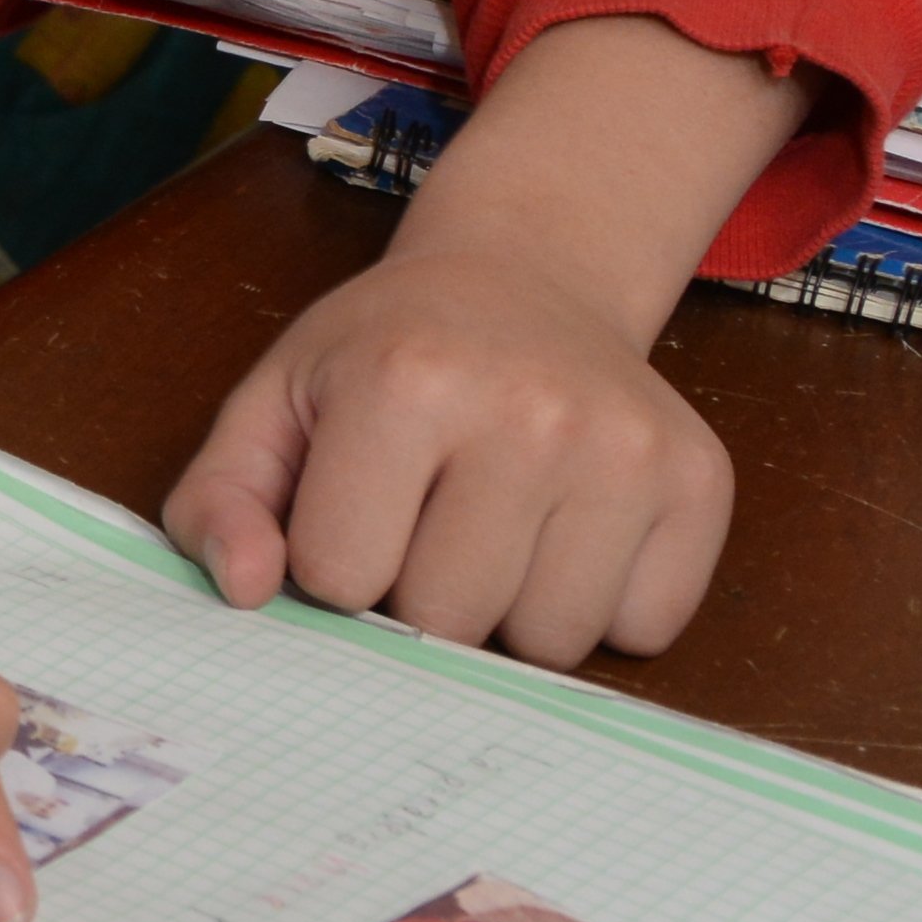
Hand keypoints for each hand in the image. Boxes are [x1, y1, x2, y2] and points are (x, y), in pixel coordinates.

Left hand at [166, 10, 780, 662]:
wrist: (523, 278)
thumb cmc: (385, 354)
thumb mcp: (273, 404)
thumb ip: (220, 502)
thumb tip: (246, 590)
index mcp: (405, 380)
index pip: (340, 578)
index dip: (334, 559)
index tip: (353, 501)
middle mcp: (532, 411)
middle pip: (449, 622)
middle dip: (421, 593)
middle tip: (430, 511)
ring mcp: (629, 447)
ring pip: (550, 643)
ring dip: (512, 610)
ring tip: (498, 520)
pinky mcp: (702, 482)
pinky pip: (641, 631)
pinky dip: (600, 605)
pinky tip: (570, 527)